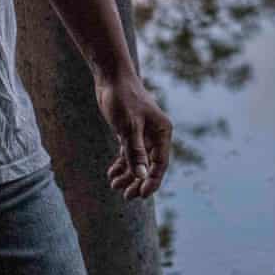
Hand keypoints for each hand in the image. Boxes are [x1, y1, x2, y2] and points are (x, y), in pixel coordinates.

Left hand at [95, 71, 171, 199]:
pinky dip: (121, 164)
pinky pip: (128, 153)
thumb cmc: (123, 99)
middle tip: (126, 196)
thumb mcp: (129, 128)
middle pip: (149, 164)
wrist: (111, 77)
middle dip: (138, 181)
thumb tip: (143, 177)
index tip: (141, 196)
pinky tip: (111, 174)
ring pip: (138, 160)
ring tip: (114, 186)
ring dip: (127, 174)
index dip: (152, 181)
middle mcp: (155, 134)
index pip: (161, 163)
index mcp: (162, 132)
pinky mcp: (129, 131)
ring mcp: (142, 133)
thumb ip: (136, 153)